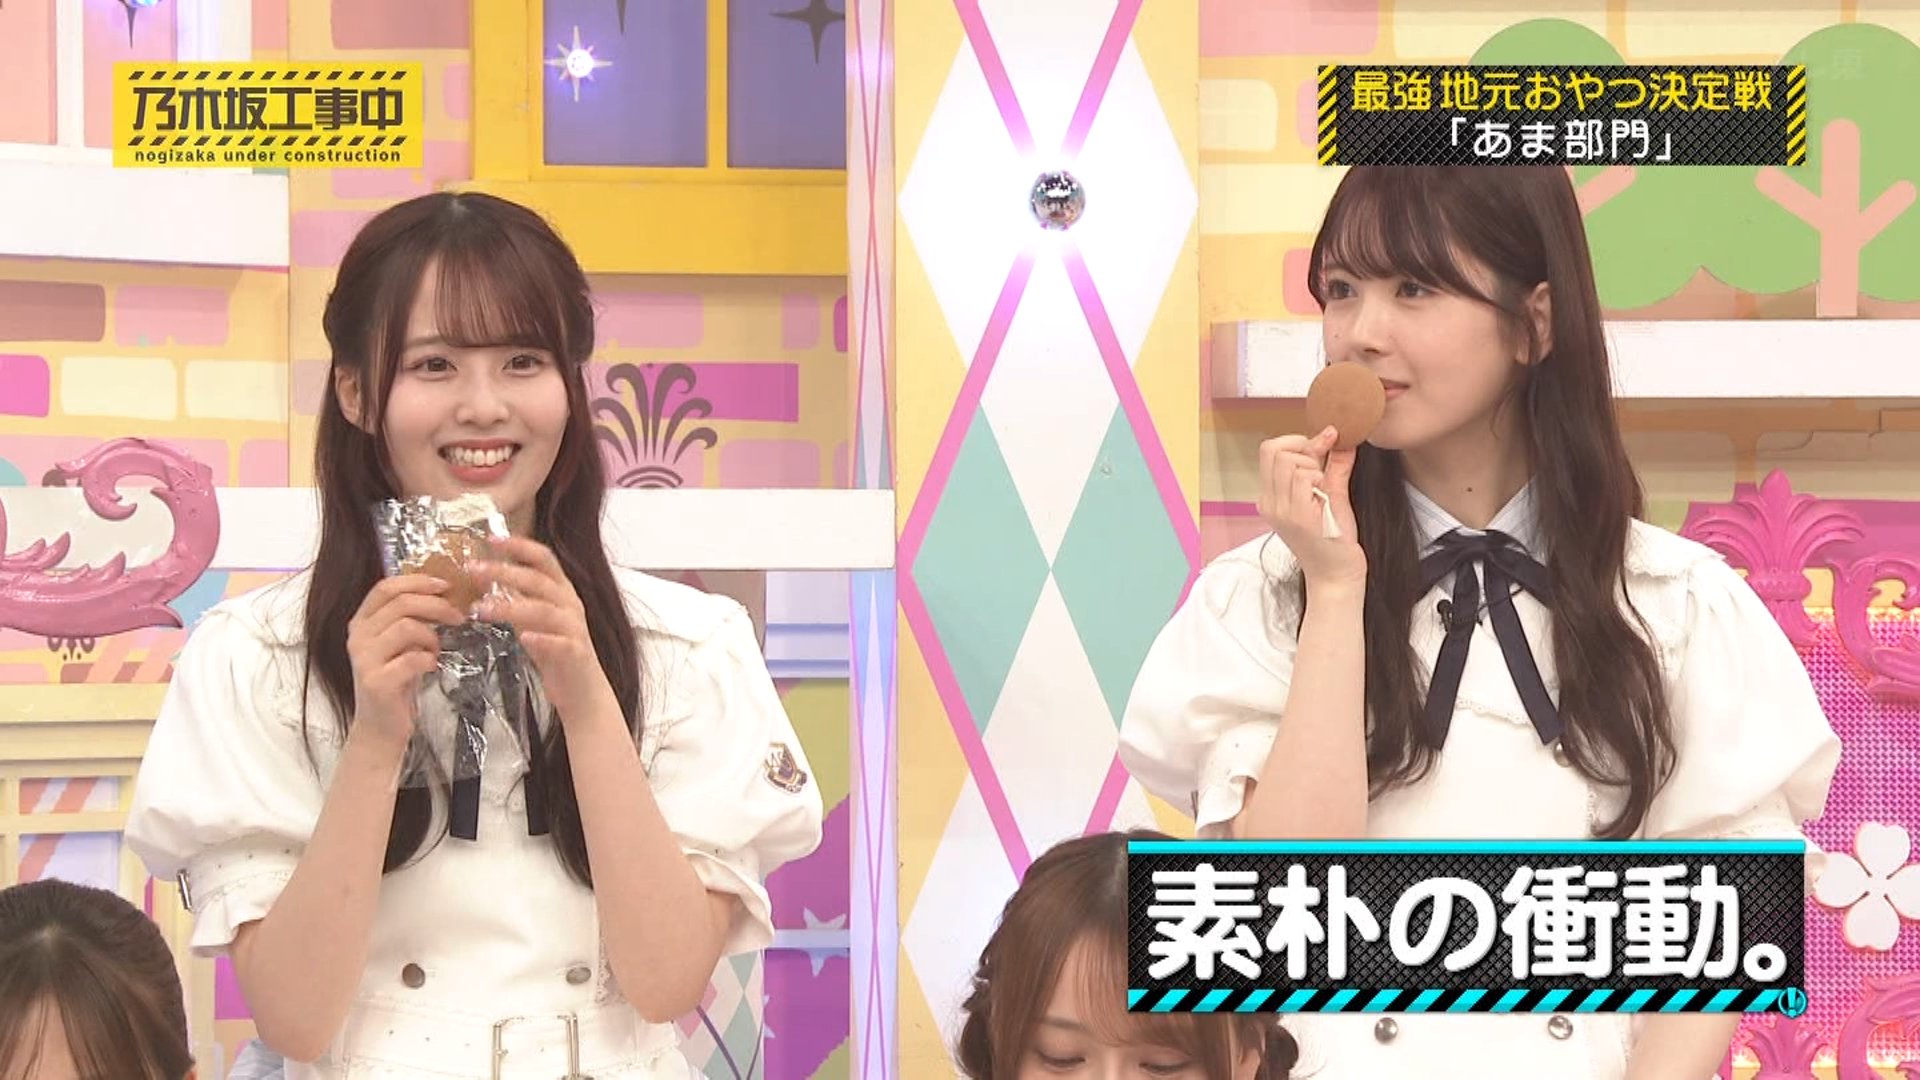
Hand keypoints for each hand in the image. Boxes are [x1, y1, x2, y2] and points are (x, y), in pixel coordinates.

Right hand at [346, 576, 464, 753]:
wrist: (381, 727)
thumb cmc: (397, 680)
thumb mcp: (401, 644)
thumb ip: (410, 618)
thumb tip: (444, 592)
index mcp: (362, 622)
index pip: (386, 587)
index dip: (417, 581)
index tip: (445, 585)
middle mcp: (357, 637)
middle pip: (401, 603)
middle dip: (437, 606)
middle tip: (458, 616)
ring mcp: (364, 660)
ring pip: (406, 627)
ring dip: (432, 636)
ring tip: (436, 650)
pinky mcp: (376, 682)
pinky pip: (412, 659)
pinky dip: (430, 660)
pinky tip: (431, 667)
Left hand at [470, 536, 616, 724]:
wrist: (584, 691)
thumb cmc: (557, 653)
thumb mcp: (535, 618)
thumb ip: (518, 597)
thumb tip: (489, 575)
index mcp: (562, 591)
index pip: (544, 558)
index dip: (519, 546)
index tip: (491, 539)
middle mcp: (570, 604)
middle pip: (538, 579)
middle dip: (503, 572)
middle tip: (472, 569)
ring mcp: (575, 628)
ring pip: (543, 609)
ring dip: (510, 606)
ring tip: (480, 609)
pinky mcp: (575, 653)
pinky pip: (558, 642)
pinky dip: (540, 638)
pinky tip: (523, 637)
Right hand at [1257, 425, 1365, 588]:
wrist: (1336, 576)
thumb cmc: (1334, 540)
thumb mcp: (1331, 497)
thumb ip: (1334, 467)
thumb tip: (1343, 439)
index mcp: (1271, 497)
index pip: (1269, 450)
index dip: (1297, 440)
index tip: (1323, 445)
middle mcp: (1270, 503)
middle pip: (1272, 448)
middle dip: (1302, 448)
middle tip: (1321, 468)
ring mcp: (1281, 510)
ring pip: (1287, 460)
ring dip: (1311, 464)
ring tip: (1322, 486)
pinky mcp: (1296, 517)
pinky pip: (1302, 477)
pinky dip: (1318, 477)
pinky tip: (1325, 495)